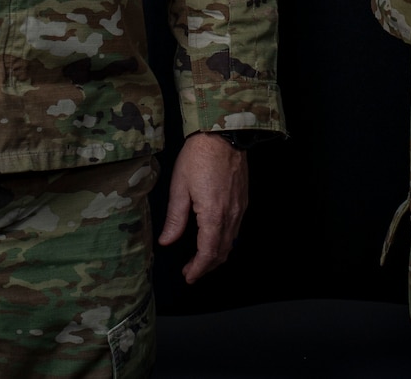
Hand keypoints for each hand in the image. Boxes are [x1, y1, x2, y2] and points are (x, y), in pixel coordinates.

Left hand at [158, 132, 249, 283]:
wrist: (223, 134)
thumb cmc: (199, 156)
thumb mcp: (179, 187)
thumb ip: (175, 218)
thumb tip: (167, 241)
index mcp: (213, 215)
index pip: (208, 252)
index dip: (198, 268)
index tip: (188, 276)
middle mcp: (230, 215)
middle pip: (222, 251)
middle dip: (207, 266)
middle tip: (191, 271)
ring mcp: (239, 208)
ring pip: (231, 241)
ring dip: (216, 254)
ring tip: (200, 258)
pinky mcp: (243, 200)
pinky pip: (236, 229)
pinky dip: (225, 241)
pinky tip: (214, 237)